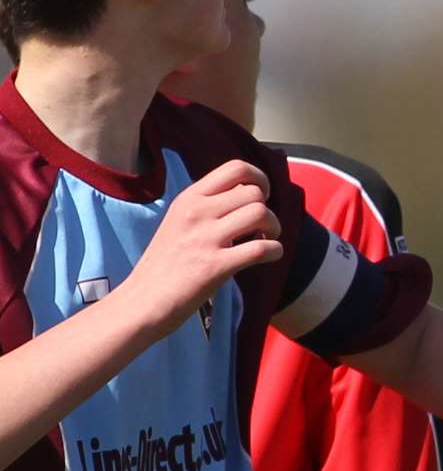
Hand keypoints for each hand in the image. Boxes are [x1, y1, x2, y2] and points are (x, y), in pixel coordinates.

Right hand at [115, 159, 281, 336]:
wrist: (141, 303)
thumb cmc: (164, 265)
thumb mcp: (178, 221)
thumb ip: (208, 206)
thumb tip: (247, 195)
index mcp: (189, 199)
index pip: (236, 167)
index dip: (259, 178)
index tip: (262, 195)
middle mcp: (196, 213)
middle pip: (254, 193)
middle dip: (268, 208)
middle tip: (262, 227)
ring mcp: (205, 239)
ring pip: (261, 214)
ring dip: (274, 228)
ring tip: (266, 239)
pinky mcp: (215, 266)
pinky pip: (262, 248)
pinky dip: (275, 250)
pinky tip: (269, 256)